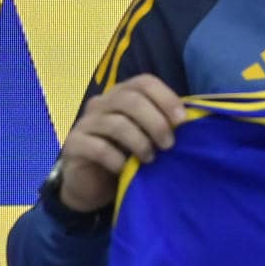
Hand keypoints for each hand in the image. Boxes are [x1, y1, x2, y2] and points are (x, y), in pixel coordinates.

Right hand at [55, 74, 185, 212]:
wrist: (91, 184)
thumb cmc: (125, 155)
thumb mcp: (146, 136)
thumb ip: (162, 123)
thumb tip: (191, 119)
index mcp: (121, 94)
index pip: (144, 82)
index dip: (165, 97)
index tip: (182, 120)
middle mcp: (101, 103)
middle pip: (130, 100)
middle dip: (155, 122)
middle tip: (168, 144)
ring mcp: (85, 123)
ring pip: (116, 124)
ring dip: (139, 142)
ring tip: (150, 159)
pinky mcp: (73, 145)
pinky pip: (97, 147)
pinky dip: (116, 159)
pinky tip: (124, 169)